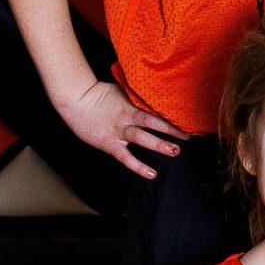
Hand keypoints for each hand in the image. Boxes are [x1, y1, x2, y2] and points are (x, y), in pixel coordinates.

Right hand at [62, 79, 186, 177]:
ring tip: (175, 151)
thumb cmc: (98, 94)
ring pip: (141, 138)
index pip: (155, 108)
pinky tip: (152, 173)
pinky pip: (125, 157)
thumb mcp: (121, 91)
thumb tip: (156, 94)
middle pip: (152, 122)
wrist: (75, 100)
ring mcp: (118, 131)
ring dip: (158, 144)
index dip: (171, 114)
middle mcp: (127, 116)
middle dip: (171, 129)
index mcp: (131, 103)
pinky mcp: (109, 144)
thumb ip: (137, 96)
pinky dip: (138, 166)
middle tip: (188, 135)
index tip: (188, 118)